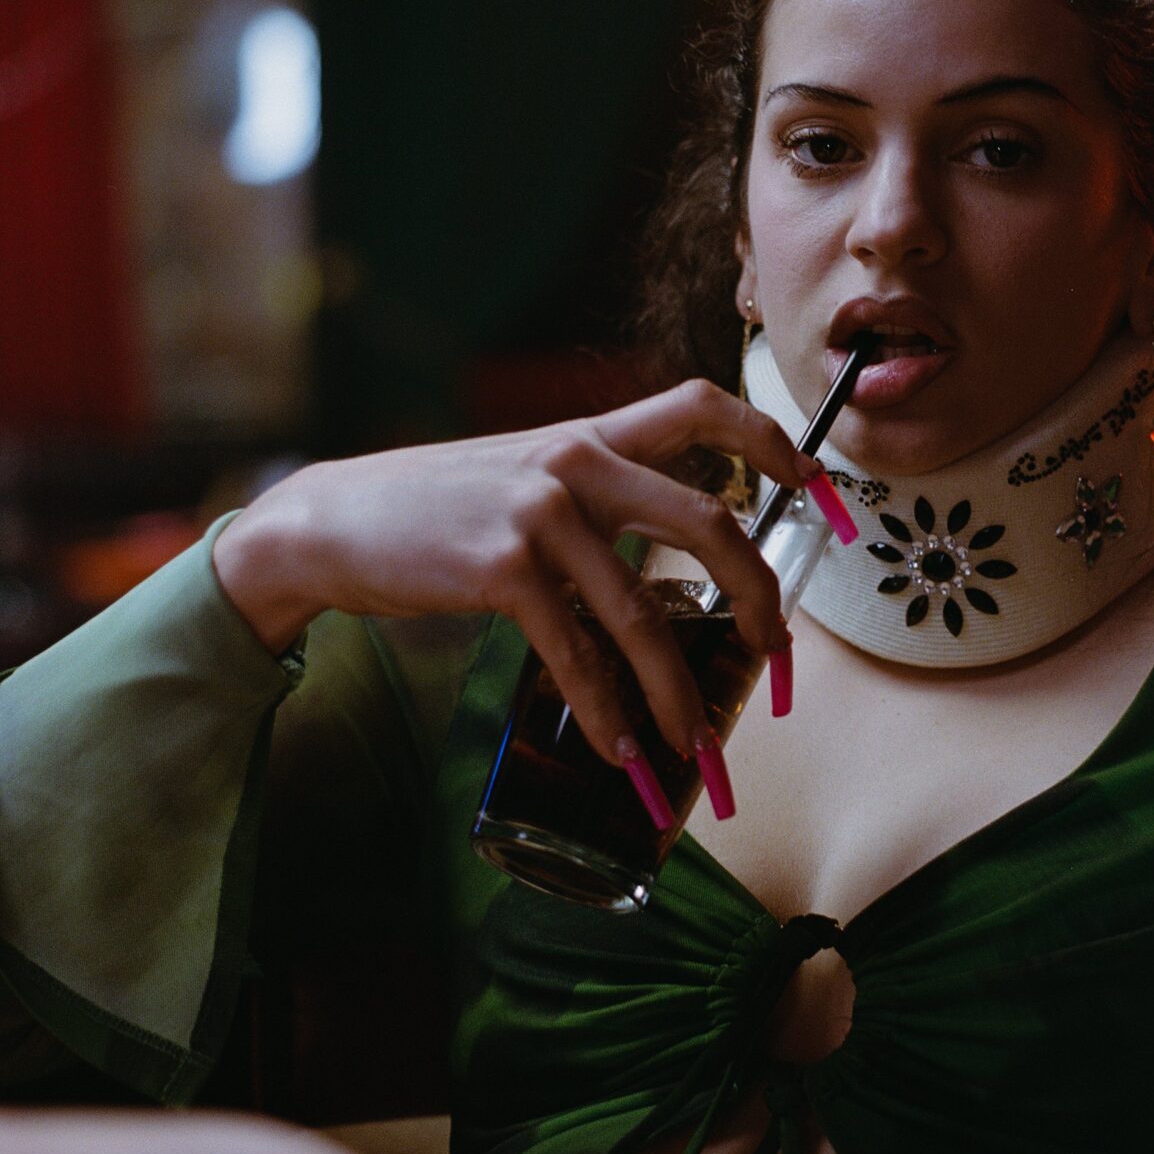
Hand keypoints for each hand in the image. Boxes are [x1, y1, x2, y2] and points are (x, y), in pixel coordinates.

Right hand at [212, 381, 825, 766]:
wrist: (334, 522)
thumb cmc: (440, 512)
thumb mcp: (526, 478)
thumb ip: (597, 498)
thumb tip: (673, 569)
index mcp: (592, 436)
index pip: (703, 406)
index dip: (773, 440)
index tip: (819, 486)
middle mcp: (577, 462)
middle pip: (710, 520)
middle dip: (758, 594)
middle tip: (774, 650)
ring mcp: (541, 514)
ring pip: (645, 612)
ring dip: (676, 690)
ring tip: (689, 742)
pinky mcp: (501, 569)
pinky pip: (576, 652)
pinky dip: (604, 709)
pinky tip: (615, 747)